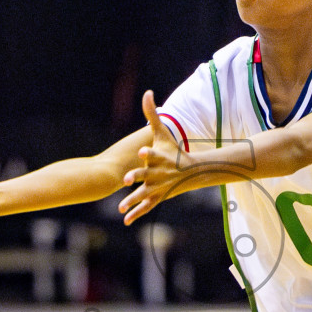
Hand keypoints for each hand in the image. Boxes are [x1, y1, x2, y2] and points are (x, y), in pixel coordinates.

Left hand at [119, 91, 186, 225]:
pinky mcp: (157, 197)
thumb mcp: (162, 133)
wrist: (190, 172)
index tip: (142, 150)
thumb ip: (152, 114)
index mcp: (159, 157)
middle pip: (146, 174)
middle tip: (127, 179)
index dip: (148, 152)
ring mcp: (158, 186)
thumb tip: (148, 92)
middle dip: (137, 176)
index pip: (154, 153)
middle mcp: (158, 172)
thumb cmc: (173, 151)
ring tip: (121, 206)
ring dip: (132, 200)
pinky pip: (145, 206)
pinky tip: (126, 220)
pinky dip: (136, 213)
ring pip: (143, 194)